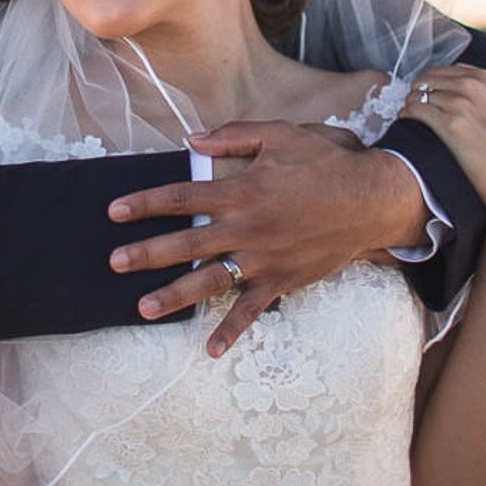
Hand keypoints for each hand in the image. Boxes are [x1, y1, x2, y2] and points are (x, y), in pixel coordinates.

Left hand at [104, 121, 423, 356]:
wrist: (372, 198)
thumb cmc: (327, 160)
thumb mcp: (280, 135)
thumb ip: (233, 137)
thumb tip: (192, 142)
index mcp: (241, 190)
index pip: (181, 197)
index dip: (145, 203)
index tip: (115, 211)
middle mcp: (246, 227)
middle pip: (185, 243)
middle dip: (146, 254)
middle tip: (113, 263)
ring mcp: (263, 258)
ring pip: (210, 280)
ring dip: (174, 295)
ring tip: (143, 308)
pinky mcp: (283, 280)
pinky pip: (252, 310)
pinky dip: (232, 331)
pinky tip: (210, 350)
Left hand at [401, 65, 485, 233]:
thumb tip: (473, 85)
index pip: (446, 70)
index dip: (433, 83)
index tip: (427, 95)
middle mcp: (475, 86)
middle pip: (429, 79)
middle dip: (418, 91)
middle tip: (412, 106)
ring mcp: (463, 104)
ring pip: (419, 93)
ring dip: (410, 103)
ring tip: (408, 115)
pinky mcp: (451, 126)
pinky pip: (415, 110)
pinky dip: (406, 114)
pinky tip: (405, 121)